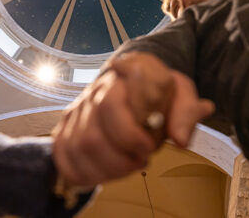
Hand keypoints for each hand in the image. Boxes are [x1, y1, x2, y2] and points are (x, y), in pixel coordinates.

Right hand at [51, 52, 213, 187]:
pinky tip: (105, 172)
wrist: (137, 85)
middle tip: (141, 161)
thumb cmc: (160, 93)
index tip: (148, 149)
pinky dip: (83, 171)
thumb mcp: (181, 94)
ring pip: (78, 148)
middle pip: (92, 134)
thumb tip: (180, 139)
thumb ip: (186, 112)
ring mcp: (78, 107)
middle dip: (119, 159)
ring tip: (128, 166)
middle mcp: (95, 89)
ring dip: (106, 169)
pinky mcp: (67, 125)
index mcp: (121, 76)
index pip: (111, 105)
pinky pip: (62, 154)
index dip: (128, 135)